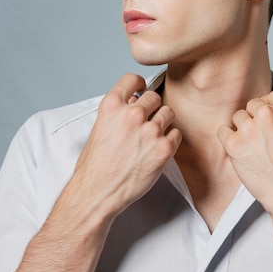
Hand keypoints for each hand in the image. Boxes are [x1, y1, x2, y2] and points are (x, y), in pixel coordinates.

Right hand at [74, 73, 181, 217]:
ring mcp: (149, 130)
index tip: (141, 90)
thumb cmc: (96, 165)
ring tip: (152, 138)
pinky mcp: (163, 147)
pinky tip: (157, 149)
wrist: (97, 192)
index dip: (139, 84)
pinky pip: (176, 133)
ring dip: (162, 123)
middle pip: (154, 97)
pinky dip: (170, 141)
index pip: (132, 79)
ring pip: (168, 113)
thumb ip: (118, 112)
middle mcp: (132, 114)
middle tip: (147, 122)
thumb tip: (135, 102)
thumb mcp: (100, 128)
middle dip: (151, 108)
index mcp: (112, 106)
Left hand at [217, 91, 272, 217]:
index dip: (266, 110)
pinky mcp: (234, 143)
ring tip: (254, 149)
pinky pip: (222, 131)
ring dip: (241, 130)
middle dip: (253, 120)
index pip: (268, 97)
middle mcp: (267, 114)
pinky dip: (228, 141)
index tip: (268, 122)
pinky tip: (240, 152)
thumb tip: (263, 111)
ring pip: (236, 117)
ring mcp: (249, 128)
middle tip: (261, 140)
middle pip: (250, 106)